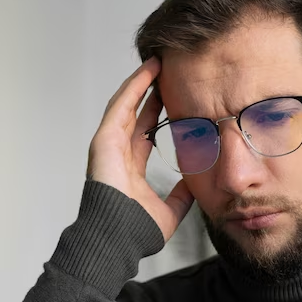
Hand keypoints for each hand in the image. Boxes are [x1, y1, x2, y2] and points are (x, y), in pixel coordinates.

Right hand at [87, 57, 194, 240]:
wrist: (118, 239)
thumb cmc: (136, 231)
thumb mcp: (170, 212)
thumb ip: (181, 197)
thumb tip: (197, 187)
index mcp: (130, 169)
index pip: (145, 134)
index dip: (157, 116)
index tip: (175, 101)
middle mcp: (118, 154)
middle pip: (136, 115)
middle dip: (151, 94)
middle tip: (168, 74)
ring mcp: (109, 145)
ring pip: (126, 105)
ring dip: (142, 83)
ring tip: (158, 63)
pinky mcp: (103, 139)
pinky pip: (120, 106)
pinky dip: (133, 87)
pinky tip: (147, 71)